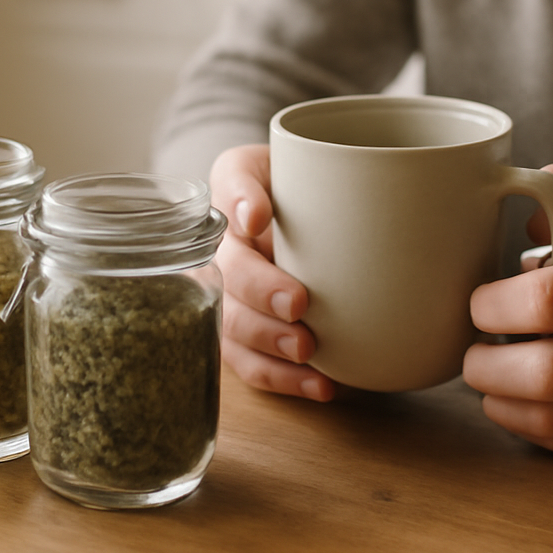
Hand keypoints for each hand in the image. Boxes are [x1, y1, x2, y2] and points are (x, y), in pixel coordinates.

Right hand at [210, 144, 336, 401]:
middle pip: (226, 270)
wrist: (320, 220)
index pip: (231, 187)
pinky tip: (320, 385)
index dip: (241, 203)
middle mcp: (224, 244)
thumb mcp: (321, 168)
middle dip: (258, 290)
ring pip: (231, 325)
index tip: (260, 220)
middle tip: (297, 303)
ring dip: (266, 343)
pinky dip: (284, 379)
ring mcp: (230, 295)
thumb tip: (275, 214)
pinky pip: (251, 364)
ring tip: (308, 352)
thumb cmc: (319, 190)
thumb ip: (328, 180)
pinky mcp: (246, 336)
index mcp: (238, 190)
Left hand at [462, 166, 552, 459]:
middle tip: (476, 346)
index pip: (551, 300)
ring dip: (496, 395)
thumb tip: (522, 195)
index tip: (482, 301)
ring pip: (547, 416)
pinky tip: (517, 394)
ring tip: (491, 369)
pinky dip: (521, 420)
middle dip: (486, 362)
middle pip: (546, 371)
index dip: (497, 303)